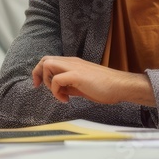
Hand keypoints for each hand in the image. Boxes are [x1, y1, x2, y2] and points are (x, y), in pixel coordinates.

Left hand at [31, 56, 154, 105]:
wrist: (120, 86)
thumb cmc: (105, 87)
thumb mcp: (82, 86)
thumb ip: (70, 85)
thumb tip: (60, 90)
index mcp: (73, 63)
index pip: (50, 60)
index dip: (40, 72)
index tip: (39, 85)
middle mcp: (72, 62)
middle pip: (45, 59)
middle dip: (37, 74)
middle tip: (39, 87)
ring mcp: (74, 67)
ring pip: (48, 64)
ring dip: (46, 81)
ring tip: (58, 94)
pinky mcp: (77, 75)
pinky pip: (56, 80)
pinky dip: (56, 91)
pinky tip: (66, 99)